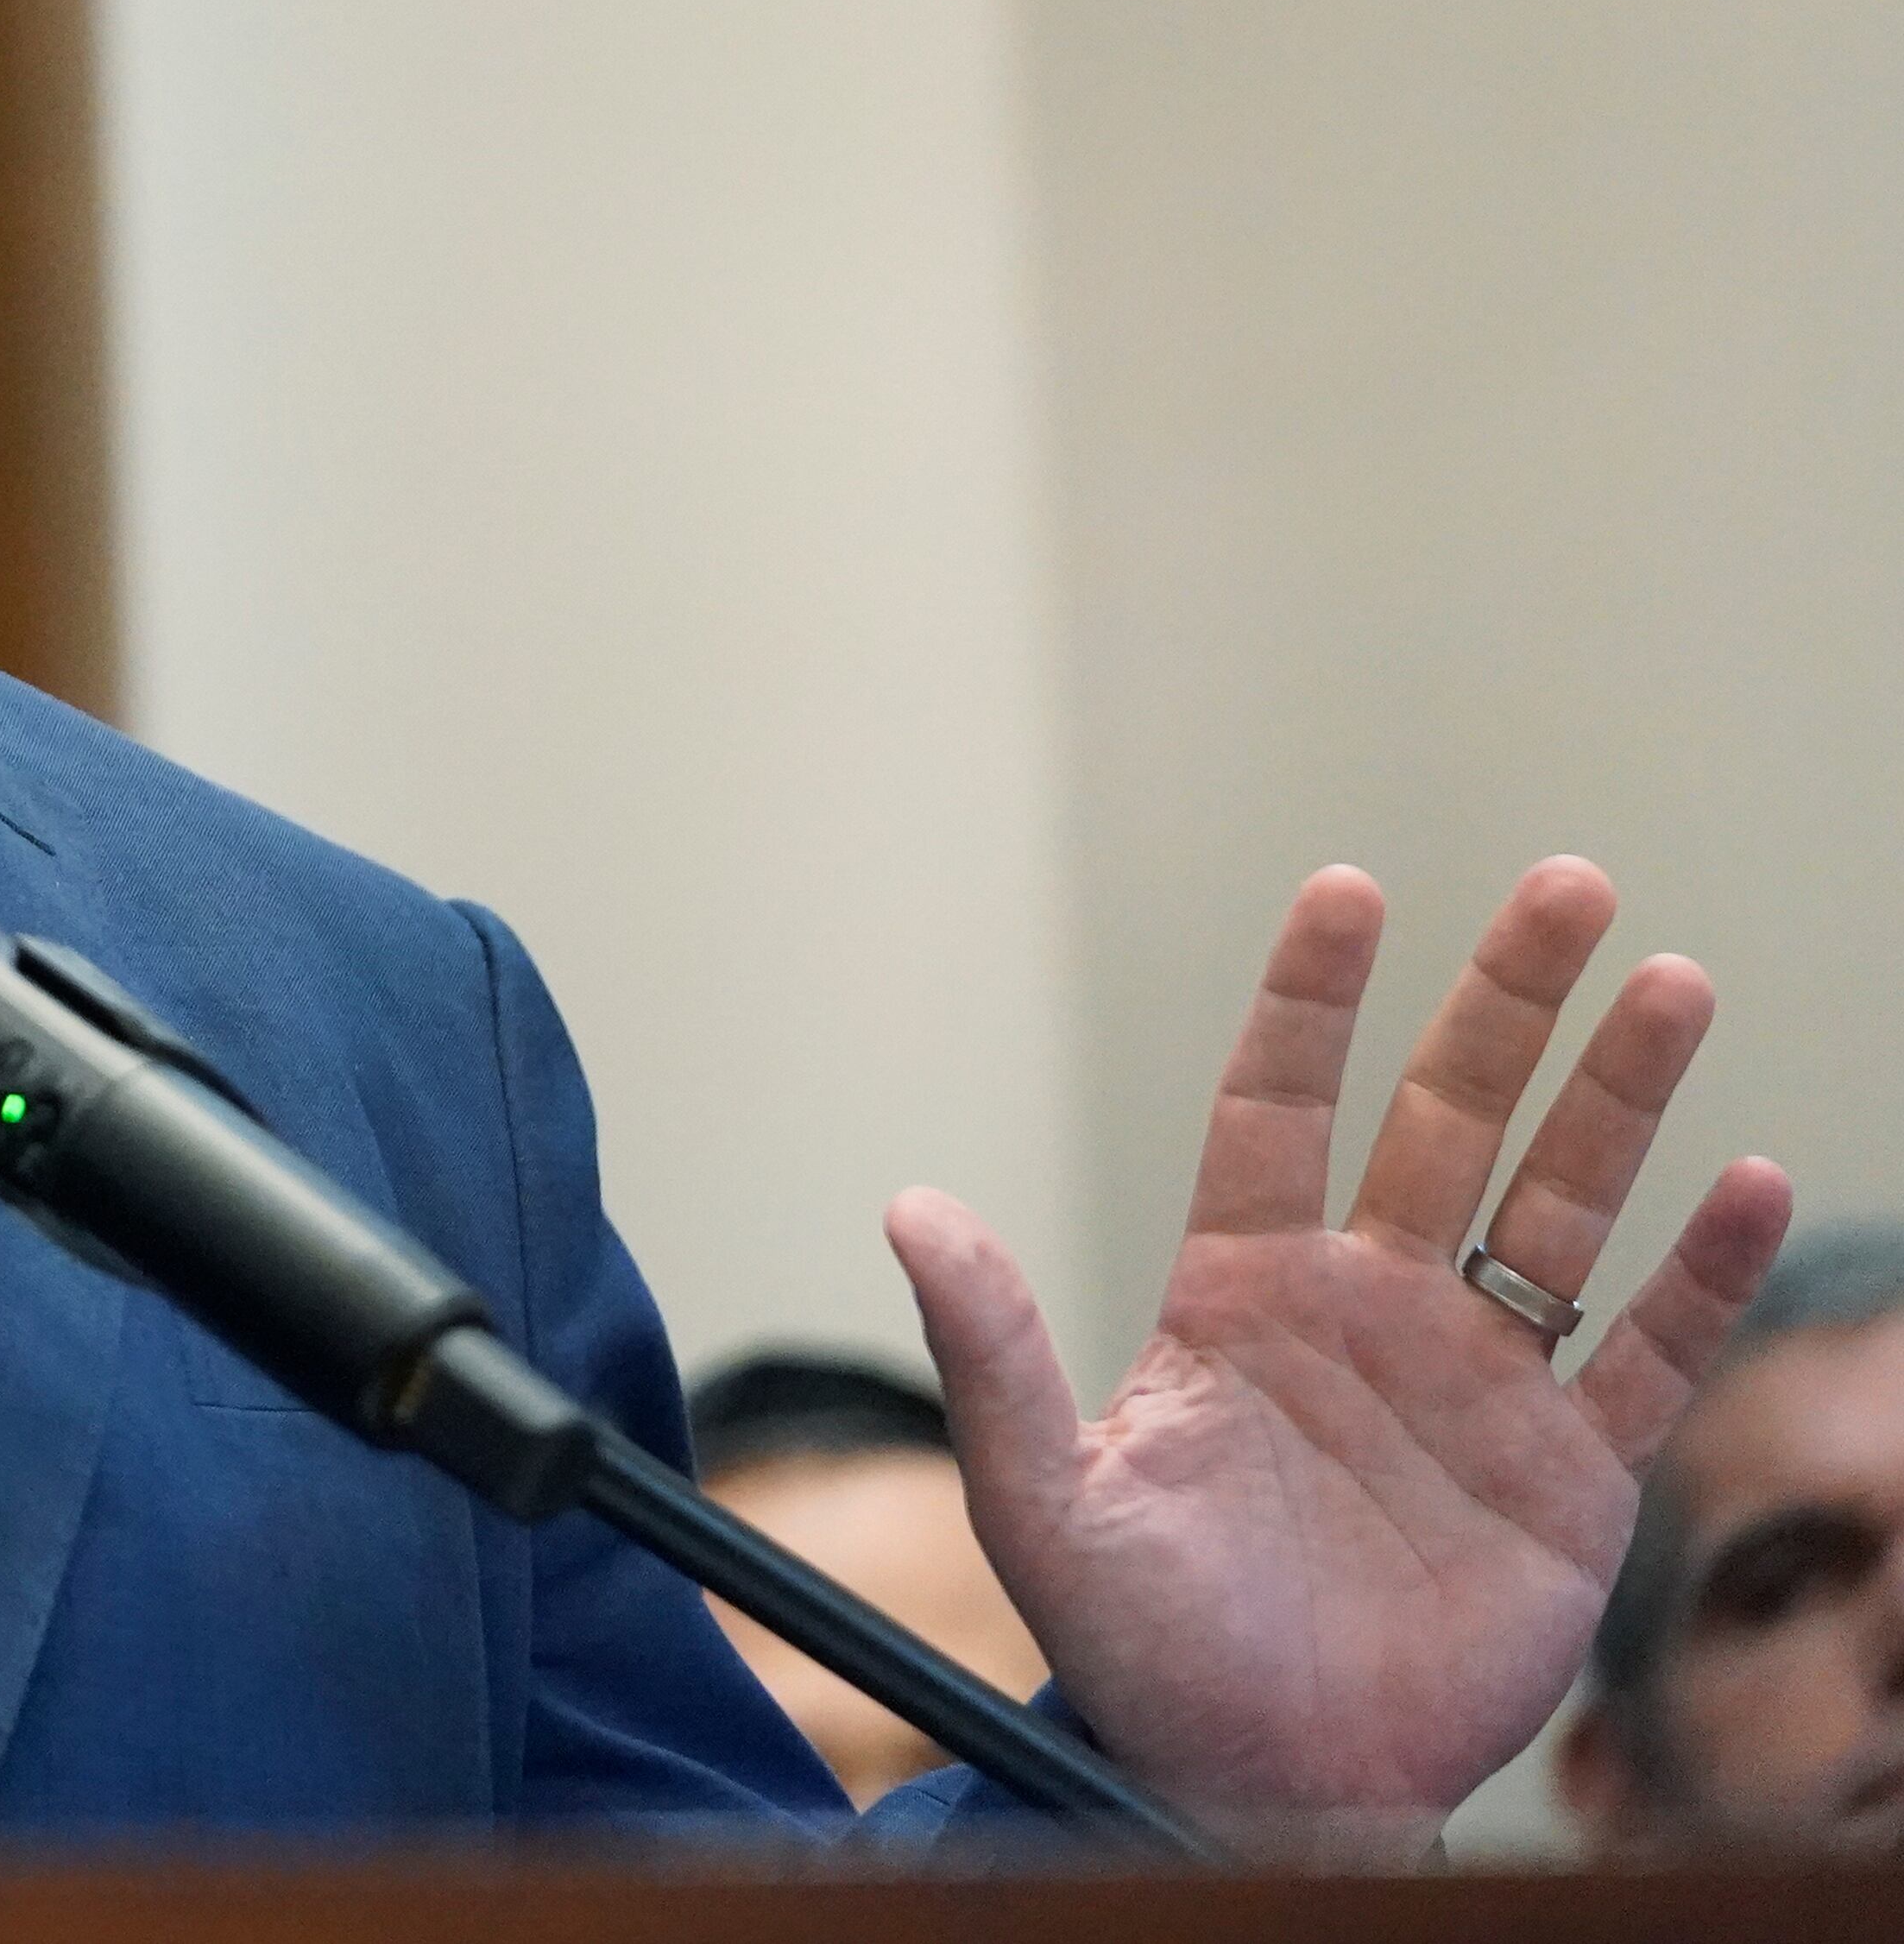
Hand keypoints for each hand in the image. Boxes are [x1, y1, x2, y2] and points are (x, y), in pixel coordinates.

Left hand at [888, 859, 1792, 1845]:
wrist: (1254, 1779)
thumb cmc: (1137, 1649)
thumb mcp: (1042, 1498)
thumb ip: (994, 1353)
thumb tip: (912, 1210)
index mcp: (1241, 1294)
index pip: (1279, 1107)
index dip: (1312, 1000)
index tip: (1348, 888)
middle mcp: (1367, 1311)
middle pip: (1448, 1120)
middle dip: (1507, 1003)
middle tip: (1567, 883)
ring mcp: (1474, 1386)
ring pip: (1559, 1207)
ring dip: (1619, 1098)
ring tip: (1674, 982)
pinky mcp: (1566, 1478)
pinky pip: (1643, 1353)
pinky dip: (1700, 1272)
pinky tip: (1751, 1178)